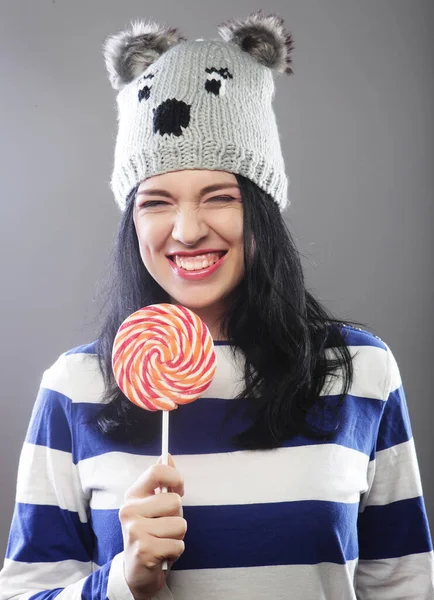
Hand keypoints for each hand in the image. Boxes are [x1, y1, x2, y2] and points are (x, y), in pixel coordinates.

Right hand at [119, 455, 185, 599]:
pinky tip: (162, 554)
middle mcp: (129, 510)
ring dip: (178, 536)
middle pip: (174, 502)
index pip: (156, 472)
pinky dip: (176, 551)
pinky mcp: (144, 551)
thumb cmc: (150, 533)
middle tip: (164, 526)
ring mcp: (134, 531)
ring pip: (180, 524)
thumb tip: (166, 456)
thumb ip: (162, 481)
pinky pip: (179, 544)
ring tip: (163, 540)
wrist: (136, 571)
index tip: (179, 489)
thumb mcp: (154, 505)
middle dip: (178, 516)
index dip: (175, 478)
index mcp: (133, 495)